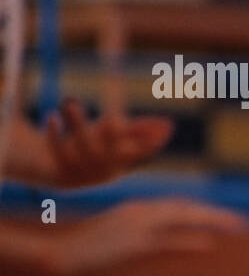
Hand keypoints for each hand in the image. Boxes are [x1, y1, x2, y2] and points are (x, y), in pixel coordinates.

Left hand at [40, 98, 174, 188]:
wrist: (52, 171)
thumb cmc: (90, 150)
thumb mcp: (114, 139)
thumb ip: (139, 131)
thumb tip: (169, 125)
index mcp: (119, 164)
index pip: (138, 151)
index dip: (147, 140)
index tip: (159, 124)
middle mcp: (102, 171)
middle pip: (109, 150)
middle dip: (111, 133)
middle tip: (110, 117)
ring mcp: (80, 173)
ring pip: (81, 147)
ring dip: (77, 123)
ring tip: (69, 102)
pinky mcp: (57, 172)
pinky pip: (56, 152)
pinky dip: (54, 135)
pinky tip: (52, 117)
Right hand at [51, 198, 244, 275]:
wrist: (53, 259)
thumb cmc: (77, 255)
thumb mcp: (111, 245)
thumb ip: (132, 244)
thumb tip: (145, 251)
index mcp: (133, 212)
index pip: (174, 207)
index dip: (197, 211)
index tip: (217, 216)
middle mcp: (139, 214)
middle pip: (184, 208)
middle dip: (212, 214)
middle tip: (238, 221)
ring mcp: (137, 229)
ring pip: (183, 219)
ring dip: (211, 221)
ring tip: (236, 225)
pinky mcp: (134, 247)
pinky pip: (169, 244)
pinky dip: (191, 244)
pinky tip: (210, 246)